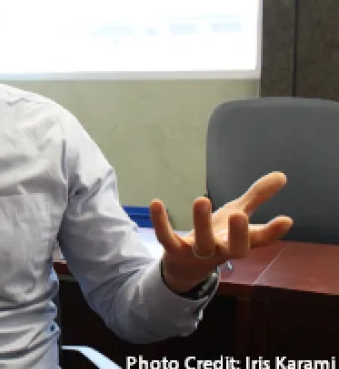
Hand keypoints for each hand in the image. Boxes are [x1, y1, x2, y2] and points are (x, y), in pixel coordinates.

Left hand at [149, 171, 293, 292]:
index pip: (260, 240)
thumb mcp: (237, 214)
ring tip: (202, 199)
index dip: (273, 232)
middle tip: (238, 214)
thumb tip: (281, 176)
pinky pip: (166, 238)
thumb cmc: (218, 236)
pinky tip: (156, 202)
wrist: (187, 265)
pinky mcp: (174, 250)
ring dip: (201, 222)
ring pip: (202, 243)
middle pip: (234, 249)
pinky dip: (161, 222)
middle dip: (237, 233)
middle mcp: (222, 250)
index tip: (285, 220)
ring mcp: (198, 253)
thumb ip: (256, 197)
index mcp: (240, 243)